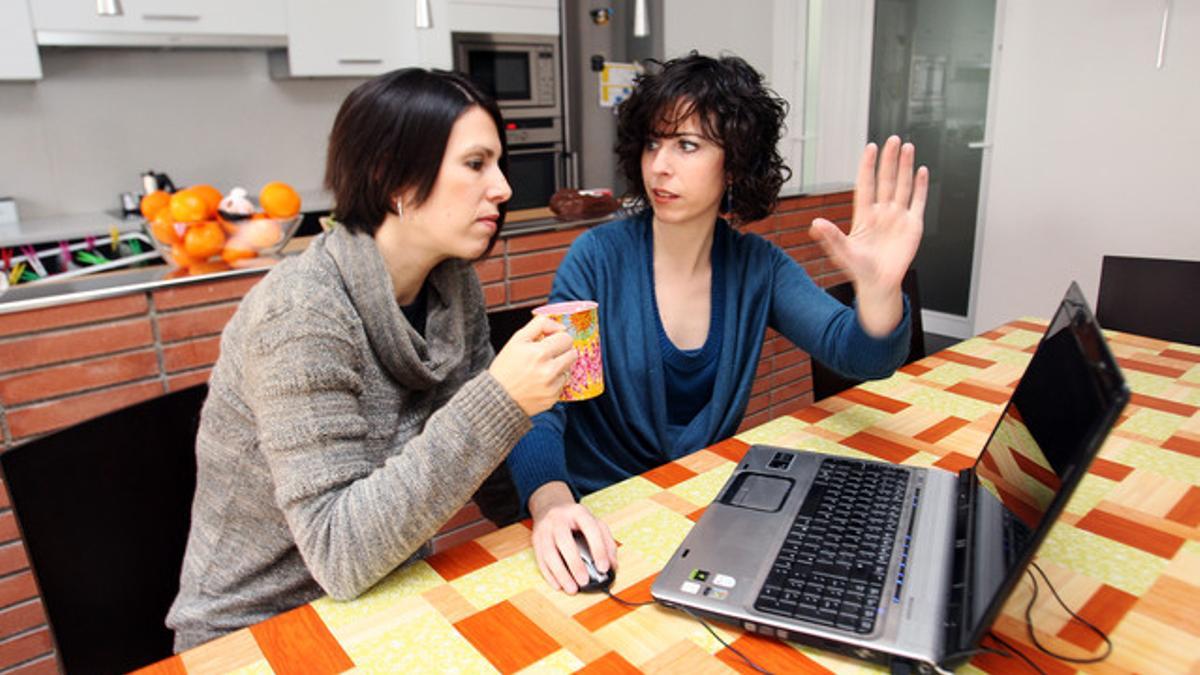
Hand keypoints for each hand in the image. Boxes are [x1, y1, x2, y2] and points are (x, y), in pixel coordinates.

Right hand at [489, 316, 576, 415]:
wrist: (497, 397)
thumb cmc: (506, 366)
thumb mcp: (517, 339)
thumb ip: (540, 325)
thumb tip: (561, 326)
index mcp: (539, 352)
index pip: (566, 338)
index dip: (557, 338)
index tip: (549, 342)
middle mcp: (548, 370)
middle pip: (573, 353)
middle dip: (562, 351)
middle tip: (547, 355)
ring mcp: (552, 386)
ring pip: (569, 368)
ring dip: (559, 366)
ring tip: (542, 369)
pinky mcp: (553, 398)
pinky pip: (563, 384)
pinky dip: (554, 381)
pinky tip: (540, 382)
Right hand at [528, 482, 617, 593]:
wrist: (550, 506)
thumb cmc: (575, 519)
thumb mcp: (594, 523)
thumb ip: (607, 542)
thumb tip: (612, 565)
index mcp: (578, 512)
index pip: (590, 529)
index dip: (598, 549)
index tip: (604, 568)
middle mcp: (558, 518)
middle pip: (564, 541)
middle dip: (575, 564)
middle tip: (584, 581)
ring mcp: (544, 529)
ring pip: (549, 553)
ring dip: (561, 574)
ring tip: (572, 588)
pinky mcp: (535, 540)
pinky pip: (540, 560)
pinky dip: (549, 575)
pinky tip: (558, 585)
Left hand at [810, 136, 927, 334]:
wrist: (879, 285)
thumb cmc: (859, 270)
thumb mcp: (842, 252)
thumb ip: (830, 236)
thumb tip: (815, 223)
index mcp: (864, 216)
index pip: (866, 184)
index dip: (868, 166)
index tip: (870, 148)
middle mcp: (882, 212)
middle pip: (886, 180)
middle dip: (888, 160)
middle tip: (891, 140)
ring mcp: (898, 217)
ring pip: (903, 186)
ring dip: (905, 167)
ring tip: (906, 148)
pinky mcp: (912, 226)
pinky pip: (917, 202)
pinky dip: (921, 187)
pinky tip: (922, 171)